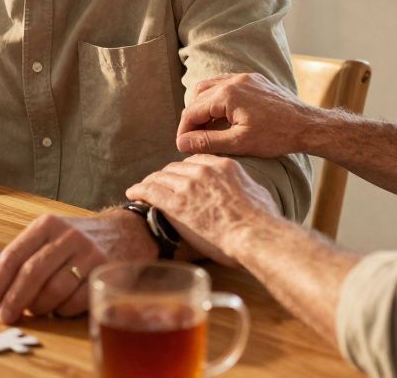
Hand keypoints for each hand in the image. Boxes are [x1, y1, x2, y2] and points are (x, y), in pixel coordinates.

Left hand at [0, 210, 155, 323]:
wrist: (128, 232)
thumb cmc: (77, 242)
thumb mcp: (44, 243)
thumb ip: (13, 265)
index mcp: (45, 226)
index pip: (12, 256)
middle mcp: (66, 236)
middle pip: (31, 273)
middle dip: (13, 300)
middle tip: (3, 318)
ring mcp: (88, 253)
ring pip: (54, 289)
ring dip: (39, 307)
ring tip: (35, 312)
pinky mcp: (105, 270)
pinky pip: (77, 299)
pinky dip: (63, 310)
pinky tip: (59, 310)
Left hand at [126, 155, 280, 262]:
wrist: (256, 235)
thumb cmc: (264, 222)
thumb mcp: (258, 192)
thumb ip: (243, 186)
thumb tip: (243, 190)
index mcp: (223, 165)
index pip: (195, 160)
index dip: (183, 170)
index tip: (178, 177)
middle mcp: (204, 171)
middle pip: (175, 168)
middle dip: (164, 176)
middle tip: (157, 185)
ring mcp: (189, 186)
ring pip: (160, 178)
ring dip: (149, 183)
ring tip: (141, 190)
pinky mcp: (177, 204)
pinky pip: (150, 191)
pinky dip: (139, 191)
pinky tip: (132, 194)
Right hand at [177, 73, 325, 157]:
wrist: (308, 125)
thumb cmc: (277, 136)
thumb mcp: (239, 143)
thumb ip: (207, 142)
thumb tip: (181, 143)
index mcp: (226, 94)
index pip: (191, 111)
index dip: (184, 131)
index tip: (182, 147)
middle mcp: (233, 80)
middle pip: (197, 97)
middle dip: (192, 119)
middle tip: (194, 140)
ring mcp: (244, 78)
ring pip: (210, 88)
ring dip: (204, 107)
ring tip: (207, 129)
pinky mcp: (254, 80)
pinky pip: (226, 84)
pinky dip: (218, 99)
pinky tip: (224, 117)